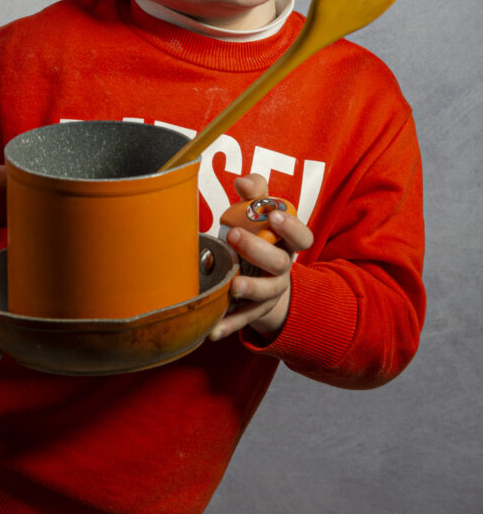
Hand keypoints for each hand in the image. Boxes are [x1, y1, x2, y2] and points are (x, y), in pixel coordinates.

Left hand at [209, 173, 312, 341]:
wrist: (261, 277)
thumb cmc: (257, 235)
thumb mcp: (258, 211)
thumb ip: (254, 193)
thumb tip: (242, 183)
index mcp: (286, 243)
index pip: (301, 236)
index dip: (291, 227)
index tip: (273, 216)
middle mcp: (282, 268)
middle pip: (280, 262)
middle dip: (258, 249)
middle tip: (233, 234)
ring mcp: (270, 292)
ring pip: (267, 293)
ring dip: (250, 288)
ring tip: (233, 285)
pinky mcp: (253, 311)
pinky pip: (243, 319)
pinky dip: (228, 325)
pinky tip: (212, 330)